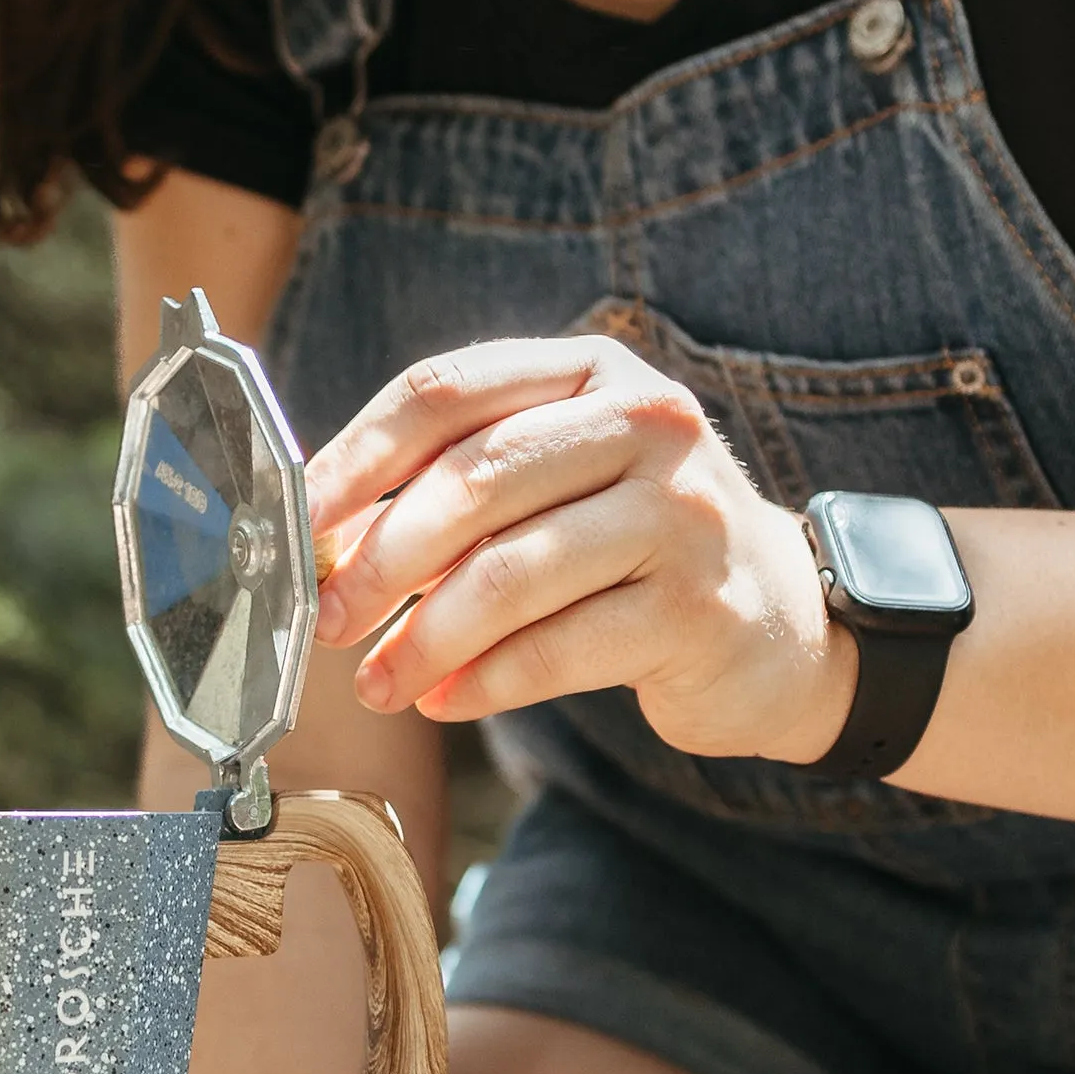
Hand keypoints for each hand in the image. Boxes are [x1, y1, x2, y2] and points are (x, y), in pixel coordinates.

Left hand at [306, 336, 855, 758]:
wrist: (777, 623)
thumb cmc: (631, 551)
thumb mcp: (554, 487)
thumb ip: (456, 490)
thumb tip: (324, 539)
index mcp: (589, 371)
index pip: (445, 391)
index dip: (355, 456)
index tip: (297, 521)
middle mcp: (646, 423)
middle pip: (473, 479)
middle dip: (381, 559)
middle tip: (327, 618)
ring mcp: (681, 514)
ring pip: (511, 573)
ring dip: (424, 638)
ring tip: (379, 682)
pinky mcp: (698, 608)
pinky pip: (558, 649)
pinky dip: (484, 683)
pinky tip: (444, 702)